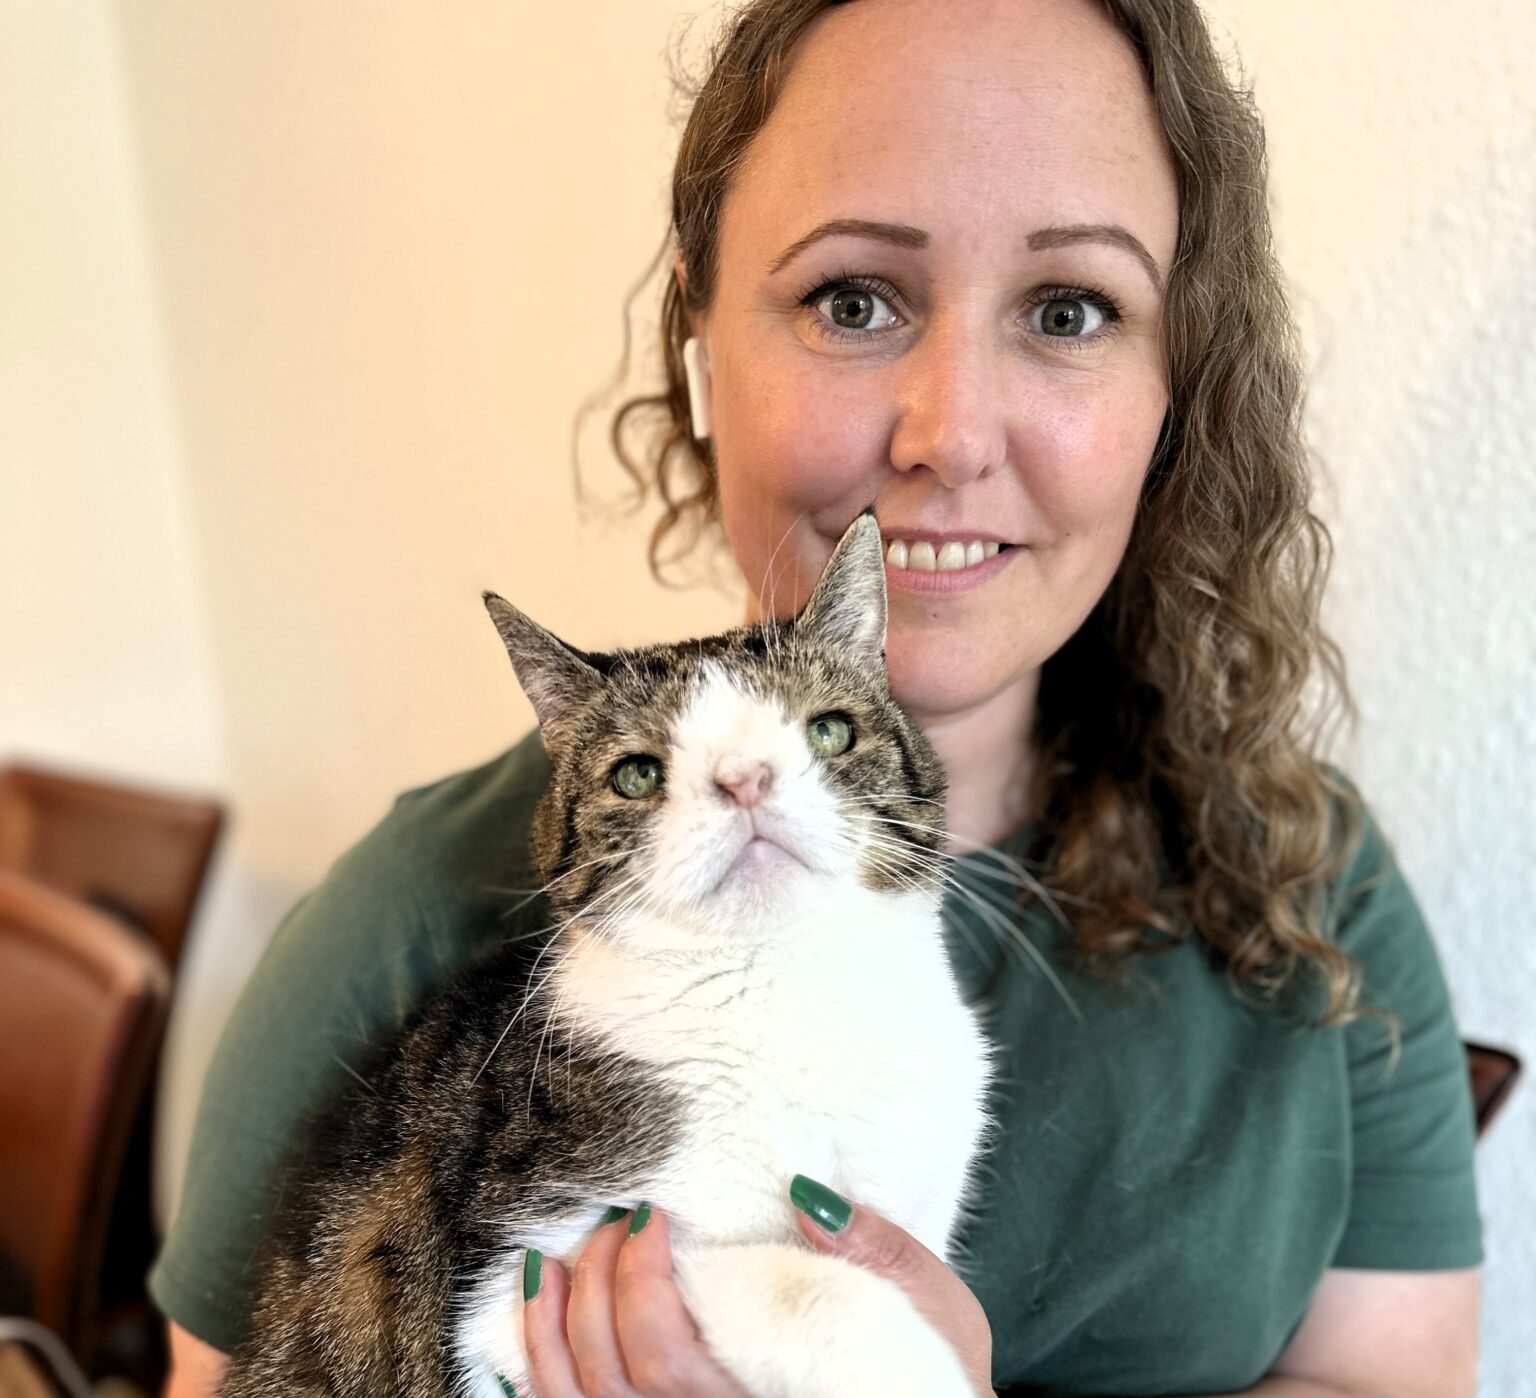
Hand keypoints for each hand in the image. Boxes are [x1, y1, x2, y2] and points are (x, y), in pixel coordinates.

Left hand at [519, 1180, 993, 1397]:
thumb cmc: (932, 1370)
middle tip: (615, 1221)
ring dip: (553, 1331)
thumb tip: (804, 1197)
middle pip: (614, 1381)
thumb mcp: (930, 1309)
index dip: (638, 1287)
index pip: (667, 1362)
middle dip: (598, 1287)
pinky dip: (545, 1373)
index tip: (649, 1217)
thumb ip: (874, 1252)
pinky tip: (542, 1324)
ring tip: (558, 1261)